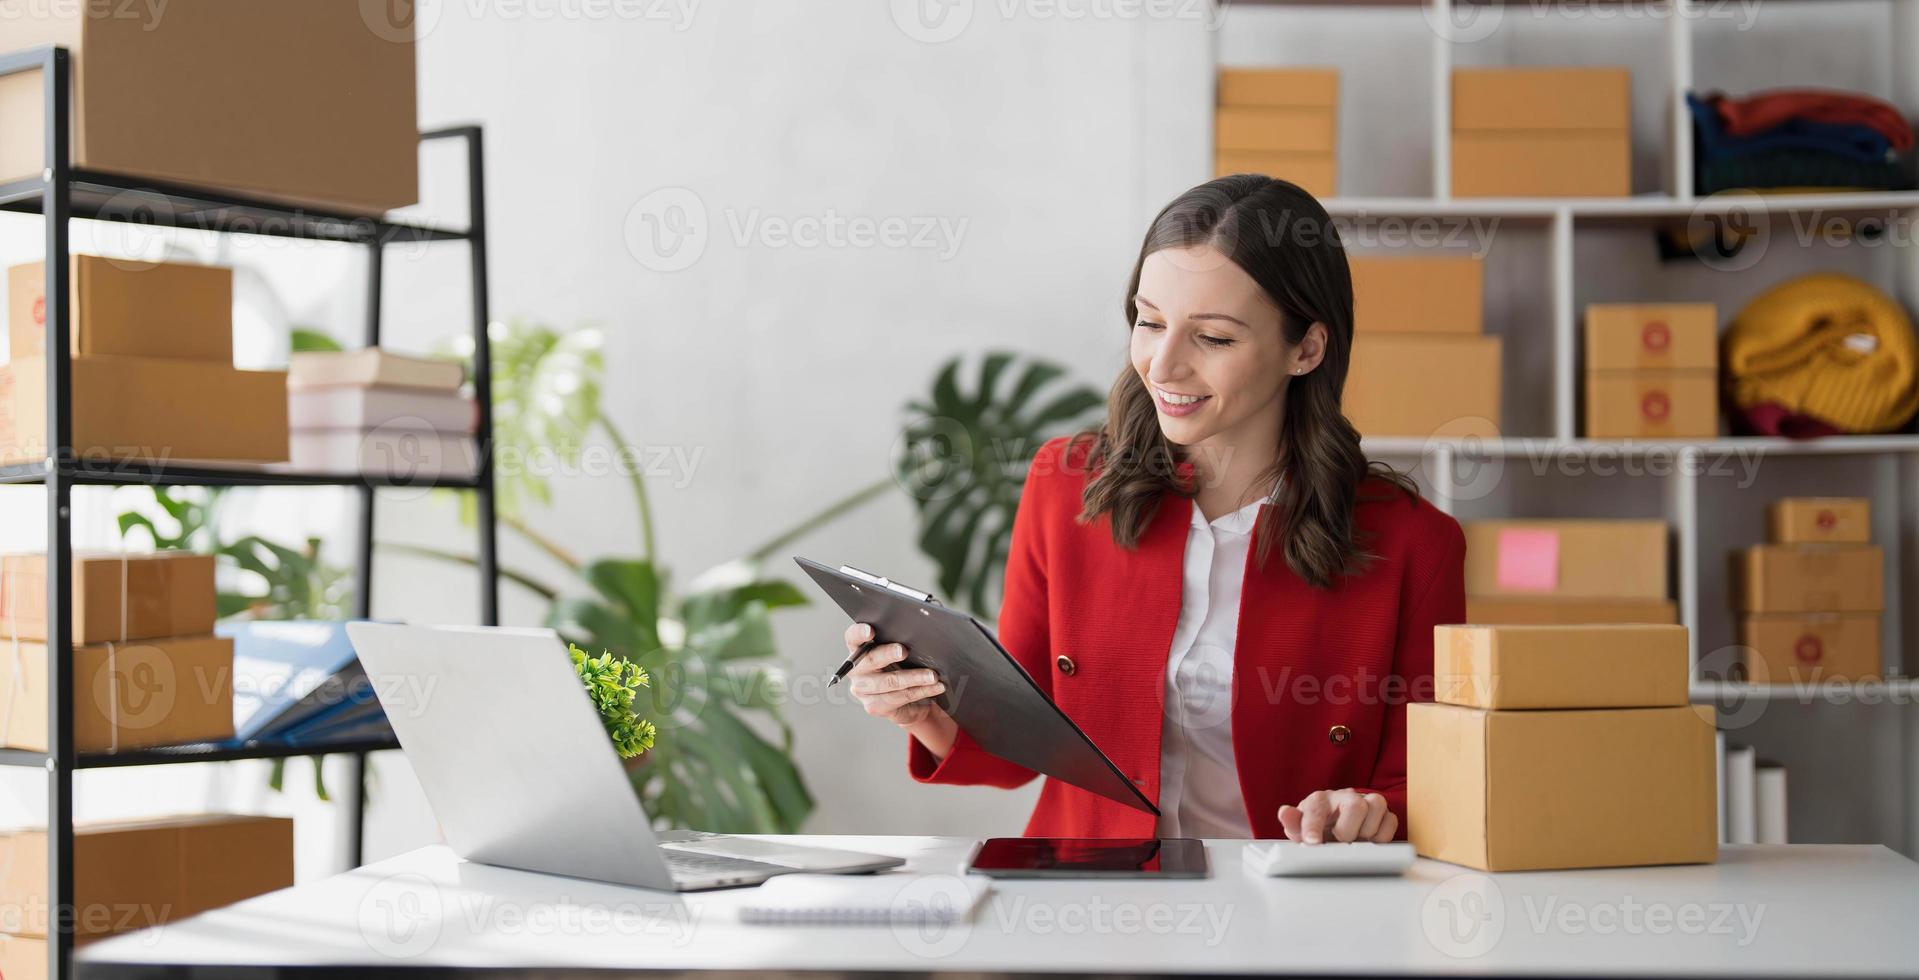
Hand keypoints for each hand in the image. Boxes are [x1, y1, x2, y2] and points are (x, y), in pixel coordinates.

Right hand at [843, 622, 947, 728]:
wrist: (909, 698)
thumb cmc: (906, 664)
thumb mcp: (904, 648)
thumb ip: (905, 637)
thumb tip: (922, 627)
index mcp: (859, 648)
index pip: (853, 637)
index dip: (860, 633)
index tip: (871, 630)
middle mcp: (856, 669)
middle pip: (871, 659)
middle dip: (889, 654)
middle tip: (904, 651)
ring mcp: (863, 690)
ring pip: (890, 682)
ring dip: (914, 678)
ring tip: (933, 675)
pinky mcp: (874, 706)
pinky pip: (900, 698)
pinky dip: (921, 691)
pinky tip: (935, 687)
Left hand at [1278, 789, 1396, 843]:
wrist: (1336, 828)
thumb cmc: (1319, 828)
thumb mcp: (1301, 829)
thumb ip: (1293, 823)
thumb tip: (1285, 813)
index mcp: (1321, 800)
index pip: (1316, 808)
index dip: (1313, 826)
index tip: (1312, 842)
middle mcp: (1345, 797)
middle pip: (1355, 805)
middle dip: (1347, 830)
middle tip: (1340, 841)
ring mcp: (1367, 802)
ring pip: (1376, 807)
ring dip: (1366, 832)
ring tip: (1355, 842)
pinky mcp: (1384, 813)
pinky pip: (1391, 821)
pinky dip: (1381, 836)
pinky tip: (1369, 842)